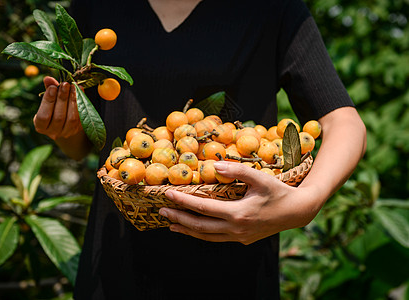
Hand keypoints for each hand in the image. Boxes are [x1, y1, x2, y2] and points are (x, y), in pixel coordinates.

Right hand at [33, 76, 82, 140]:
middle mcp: (53, 132)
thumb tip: (48, 79)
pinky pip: (81, 117)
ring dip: (72, 100)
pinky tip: (80, 91)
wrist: (66, 122)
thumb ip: (48, 90)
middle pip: (59, 117)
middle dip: (62, 98)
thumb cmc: (53, 108)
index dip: (48, 102)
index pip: (43, 116)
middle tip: (65, 84)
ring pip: (71, 118)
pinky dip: (81, 103)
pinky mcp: (78, 130)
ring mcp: (67, 133)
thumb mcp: (48, 100)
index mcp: (41, 126)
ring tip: (73, 87)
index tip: (53, 88)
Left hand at [159, 161, 319, 244]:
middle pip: (200, 226)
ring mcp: (239, 237)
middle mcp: (236, 229)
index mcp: (238, 214)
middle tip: (162, 213)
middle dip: (179, 220)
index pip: (202, 208)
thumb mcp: (260, 178)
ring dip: (188, 231)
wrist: (298, 212)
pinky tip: (195, 229)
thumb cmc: (279, 191)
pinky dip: (202, 234)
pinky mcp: (243, 240)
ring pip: (207, 237)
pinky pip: (217, 238)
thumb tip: (215, 166)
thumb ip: (237, 171)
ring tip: (172, 226)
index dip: (183, 202)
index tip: (168, 195)